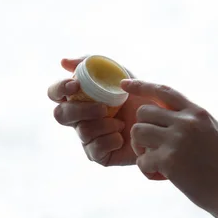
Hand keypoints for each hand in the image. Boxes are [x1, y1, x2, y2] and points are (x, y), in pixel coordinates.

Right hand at [47, 58, 162, 167]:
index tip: (75, 85)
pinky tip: (123, 137)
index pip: (56, 93)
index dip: (59, 88)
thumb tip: (63, 62)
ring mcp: (88, 138)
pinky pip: (94, 149)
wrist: (162, 123)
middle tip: (103, 108)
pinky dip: (110, 140)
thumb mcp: (120, 74)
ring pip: (82, 131)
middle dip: (80, 110)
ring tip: (122, 122)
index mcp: (80, 98)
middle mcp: (80, 119)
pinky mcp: (99, 155)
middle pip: (60, 115)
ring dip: (104, 124)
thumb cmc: (139, 96)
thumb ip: (94, 64)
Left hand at [123, 79, 217, 211]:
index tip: (124, 84)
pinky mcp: (169, 161)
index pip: (164, 91)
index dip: (142, 85)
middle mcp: (186, 122)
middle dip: (142, 128)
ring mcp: (177, 140)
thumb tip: (171, 112)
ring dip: (140, 147)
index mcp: (197, 113)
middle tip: (148, 146)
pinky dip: (146, 168)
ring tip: (152, 159)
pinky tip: (159, 175)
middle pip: (144, 112)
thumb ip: (194, 120)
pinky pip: (142, 159)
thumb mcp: (214, 131)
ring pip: (138, 132)